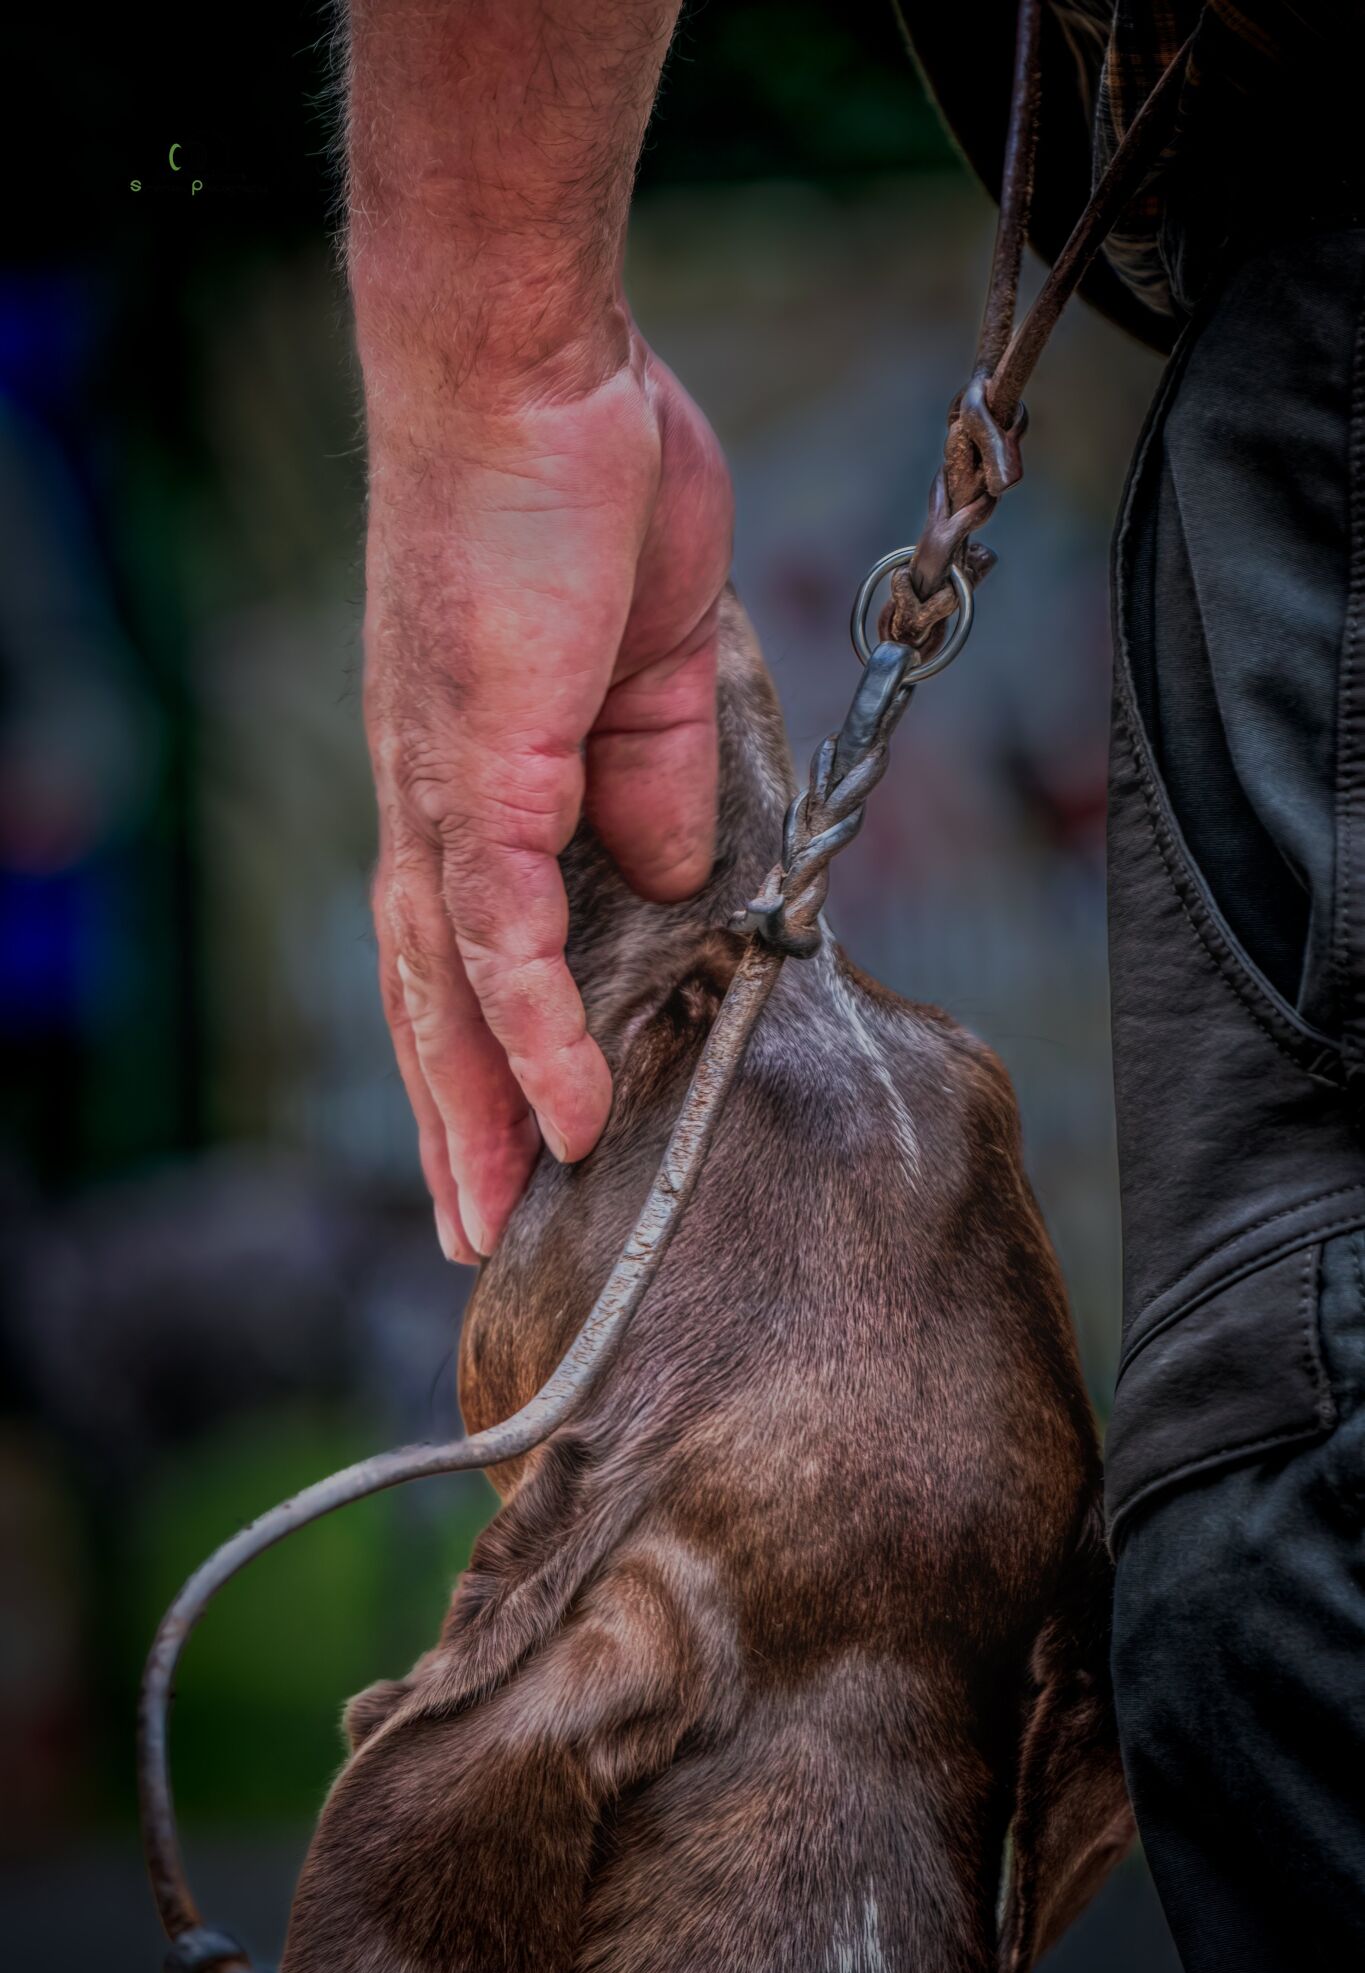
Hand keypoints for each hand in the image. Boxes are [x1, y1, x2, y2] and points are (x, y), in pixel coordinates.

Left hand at [365, 332, 733, 1261]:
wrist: (528, 363)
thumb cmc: (587, 483)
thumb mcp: (656, 662)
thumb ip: (656, 773)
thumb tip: (675, 878)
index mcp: (477, 774)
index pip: (468, 940)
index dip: (484, 1042)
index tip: (514, 1128)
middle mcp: (437, 802)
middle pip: (432, 994)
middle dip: (454, 1116)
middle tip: (474, 1227)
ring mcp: (449, 793)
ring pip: (447, 992)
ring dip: (473, 1114)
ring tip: (493, 1221)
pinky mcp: (481, 773)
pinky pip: (506, 935)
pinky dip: (534, 1033)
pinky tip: (570, 1118)